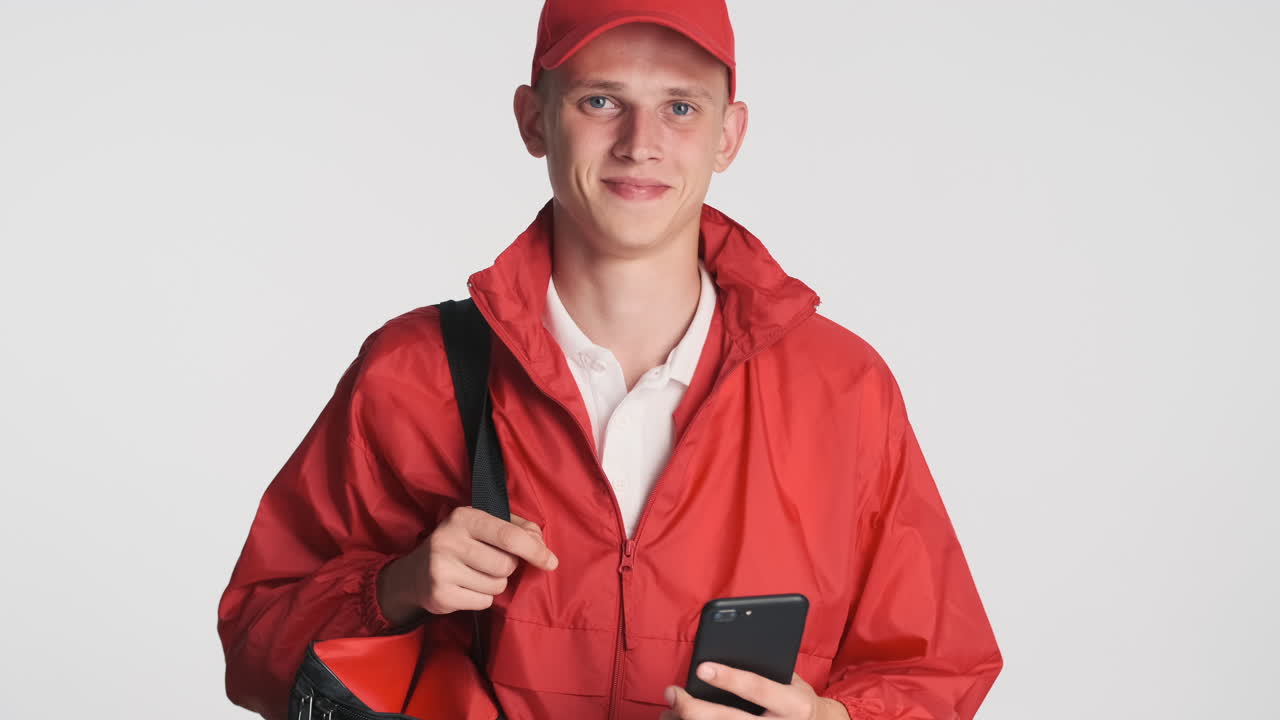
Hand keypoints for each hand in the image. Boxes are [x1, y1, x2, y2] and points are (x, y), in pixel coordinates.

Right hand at [376, 506, 557, 625]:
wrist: (415, 574)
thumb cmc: (461, 545)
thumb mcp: (484, 526)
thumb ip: (517, 528)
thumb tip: (541, 545)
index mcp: (464, 517)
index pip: (508, 535)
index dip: (534, 550)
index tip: (551, 561)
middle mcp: (449, 540)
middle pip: (505, 564)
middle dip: (508, 568)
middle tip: (492, 563)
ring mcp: (441, 569)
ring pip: (496, 585)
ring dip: (494, 584)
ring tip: (475, 574)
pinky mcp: (440, 595)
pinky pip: (484, 603)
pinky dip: (482, 598)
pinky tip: (466, 588)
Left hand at [659, 663, 849, 719]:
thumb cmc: (798, 700)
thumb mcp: (792, 682)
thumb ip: (766, 670)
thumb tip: (723, 651)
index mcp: (794, 704)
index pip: (756, 689)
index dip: (729, 678)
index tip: (701, 667)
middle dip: (695, 708)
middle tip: (672, 693)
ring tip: (668, 711)